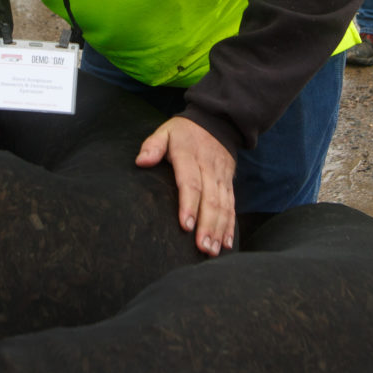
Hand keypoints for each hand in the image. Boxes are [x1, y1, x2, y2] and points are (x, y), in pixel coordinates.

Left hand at [135, 116, 236, 256]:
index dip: (189, 204)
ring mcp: (221, 176)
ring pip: (223, 206)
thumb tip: (141, 162)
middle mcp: (209, 167)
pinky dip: (230, 226)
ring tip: (211, 251)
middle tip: (201, 247)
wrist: (217, 121)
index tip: (186, 225)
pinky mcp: (229, 183)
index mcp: (189, 155)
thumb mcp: (165, 131)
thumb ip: (152, 146)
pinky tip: (225, 244)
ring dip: (219, 229)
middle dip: (207, 225)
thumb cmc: (183, 132)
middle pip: (210, 199)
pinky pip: (231, 206)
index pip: (191, 182)